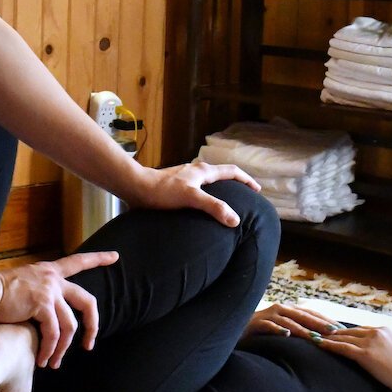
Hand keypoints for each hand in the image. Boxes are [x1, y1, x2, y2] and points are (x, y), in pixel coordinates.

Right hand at [0, 250, 119, 368]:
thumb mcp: (22, 287)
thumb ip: (36, 297)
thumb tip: (41, 318)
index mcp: (49, 272)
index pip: (78, 261)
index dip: (98, 258)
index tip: (115, 256)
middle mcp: (53, 279)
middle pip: (87, 301)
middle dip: (93, 325)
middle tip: (89, 344)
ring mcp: (49, 291)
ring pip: (70, 326)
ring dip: (63, 349)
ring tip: (52, 363)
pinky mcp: (42, 305)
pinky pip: (53, 333)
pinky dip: (49, 350)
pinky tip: (41, 360)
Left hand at [128, 160, 260, 227]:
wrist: (135, 187)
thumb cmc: (162, 191)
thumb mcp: (191, 198)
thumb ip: (213, 207)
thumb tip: (235, 219)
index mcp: (203, 171)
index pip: (231, 172)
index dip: (246, 180)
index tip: (256, 189)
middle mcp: (195, 172)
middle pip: (220, 175)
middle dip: (234, 184)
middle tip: (243, 197)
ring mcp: (184, 178)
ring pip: (207, 182)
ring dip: (218, 190)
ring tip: (223, 204)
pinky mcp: (174, 187)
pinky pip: (195, 191)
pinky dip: (203, 197)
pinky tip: (198, 210)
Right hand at [241, 302, 340, 341]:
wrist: (233, 331)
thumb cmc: (260, 332)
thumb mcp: (281, 329)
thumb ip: (296, 330)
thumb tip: (318, 338)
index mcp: (287, 310)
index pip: (310, 313)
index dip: (325, 320)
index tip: (341, 329)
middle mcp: (279, 309)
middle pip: (303, 315)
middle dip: (319, 323)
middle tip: (335, 332)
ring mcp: (267, 316)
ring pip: (289, 321)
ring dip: (303, 329)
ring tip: (316, 338)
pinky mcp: (256, 324)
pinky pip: (269, 326)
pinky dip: (278, 330)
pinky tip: (286, 335)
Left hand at [314, 324, 391, 391]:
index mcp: (385, 331)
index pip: (360, 330)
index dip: (346, 332)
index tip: (333, 332)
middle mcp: (376, 332)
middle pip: (348, 331)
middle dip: (331, 331)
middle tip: (316, 330)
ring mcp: (370, 342)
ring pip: (342, 337)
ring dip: (326, 336)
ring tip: (311, 335)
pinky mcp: (366, 354)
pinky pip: (342, 347)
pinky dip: (328, 345)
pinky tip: (317, 344)